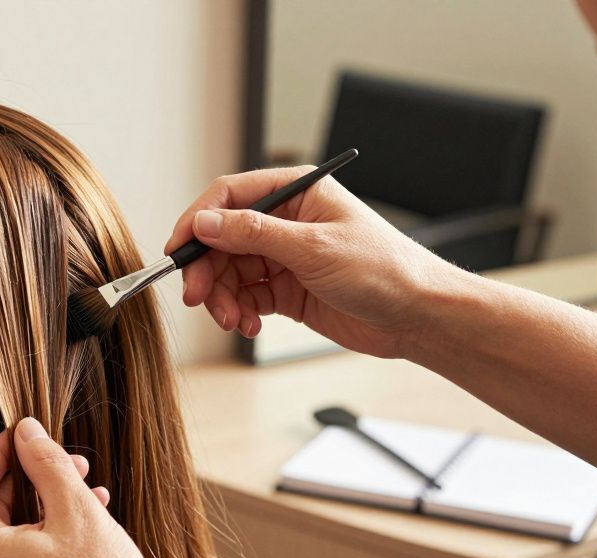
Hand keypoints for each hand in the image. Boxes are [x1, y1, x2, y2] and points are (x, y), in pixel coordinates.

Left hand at [0, 417, 174, 557]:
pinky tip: (85, 528)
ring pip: (5, 539)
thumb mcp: (75, 510)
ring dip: (42, 509)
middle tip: (69, 463)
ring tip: (87, 491)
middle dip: (28, 480)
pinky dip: (42, 542)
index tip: (23, 435)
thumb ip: (44, 462)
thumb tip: (24, 430)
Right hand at [165, 166, 460, 357]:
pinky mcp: (286, 289)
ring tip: (233, 320)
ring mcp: (284, 256)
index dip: (198, 221)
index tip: (179, 250)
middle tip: (199, 297)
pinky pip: (245, 297)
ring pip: (229, 272)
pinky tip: (250, 325)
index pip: (229, 196)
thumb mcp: (314, 247)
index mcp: (296, 193)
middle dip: (207, 270)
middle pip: (222, 239)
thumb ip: (254, 233)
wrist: (417, 316)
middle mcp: (285, 221)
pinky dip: (239, 312)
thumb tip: (206, 222)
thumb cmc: (385, 269)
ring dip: (222, 298)